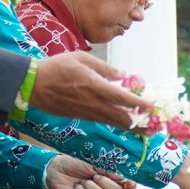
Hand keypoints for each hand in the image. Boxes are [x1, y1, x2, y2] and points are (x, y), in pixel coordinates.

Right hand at [28, 52, 157, 129]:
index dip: (140, 104)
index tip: (154, 107)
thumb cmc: (56, 67)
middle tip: (156, 126)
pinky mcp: (83, 117)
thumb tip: (123, 74)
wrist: (33, 86)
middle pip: (123, 117)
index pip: (122, 98)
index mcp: (94, 86)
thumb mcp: (81, 58)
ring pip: (115, 122)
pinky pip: (105, 121)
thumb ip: (104, 68)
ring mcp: (88, 112)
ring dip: (133, 127)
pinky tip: (127, 123)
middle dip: (141, 123)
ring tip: (148, 130)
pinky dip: (118, 123)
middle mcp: (93, 102)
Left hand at [44, 155, 130, 188]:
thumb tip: (123, 177)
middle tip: (95, 176)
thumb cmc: (76, 164)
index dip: (129, 186)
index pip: (125, 185)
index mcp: (108, 179)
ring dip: (90, 185)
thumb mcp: (94, 164)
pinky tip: (76, 187)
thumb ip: (109, 170)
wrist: (57, 168)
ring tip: (82, 181)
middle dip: (106, 183)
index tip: (130, 184)